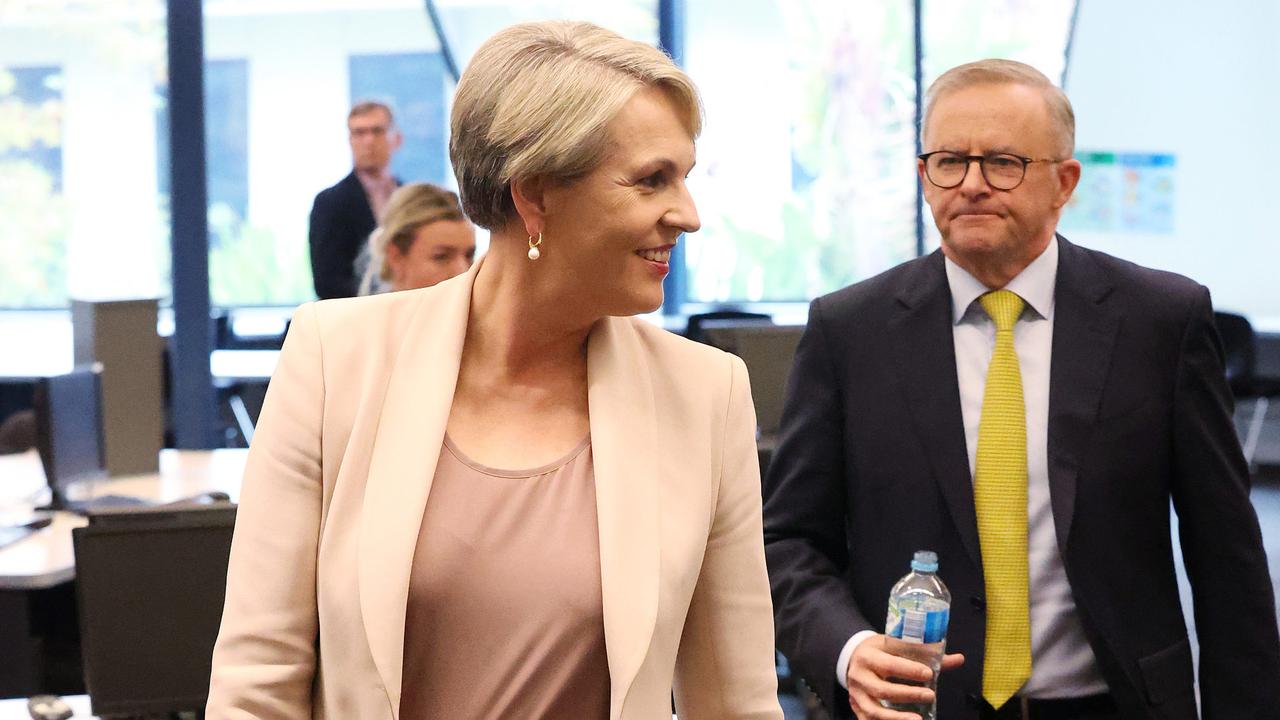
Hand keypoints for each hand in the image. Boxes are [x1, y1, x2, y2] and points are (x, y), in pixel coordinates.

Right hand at [845, 634, 964, 719]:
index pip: (889, 665)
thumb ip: (926, 655)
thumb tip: (958, 659)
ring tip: (918, 719)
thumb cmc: (880, 651)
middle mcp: (859, 676)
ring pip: (874, 711)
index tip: (929, 674)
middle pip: (882, 690)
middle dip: (908, 695)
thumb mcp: (896, 646)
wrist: (853, 657)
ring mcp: (856, 694)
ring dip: (897, 718)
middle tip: (930, 696)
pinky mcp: (856, 707)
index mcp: (868, 656)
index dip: (909, 670)